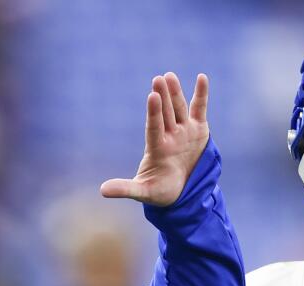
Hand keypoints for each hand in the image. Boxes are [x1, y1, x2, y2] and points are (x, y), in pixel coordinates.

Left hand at [101, 72, 209, 206]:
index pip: (154, 127)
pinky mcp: (198, 129)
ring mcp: (183, 131)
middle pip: (166, 113)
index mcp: (157, 148)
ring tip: (169, 76)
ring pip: (179, 108)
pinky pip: (199, 109)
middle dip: (163, 96)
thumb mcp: (142, 191)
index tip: (152, 97)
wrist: (181, 192)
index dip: (154, 113)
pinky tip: (202, 77)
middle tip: (158, 79)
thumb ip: (125, 189)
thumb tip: (102, 191)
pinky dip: (201, 94)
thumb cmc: (160, 192)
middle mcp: (169, 136)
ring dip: (175, 92)